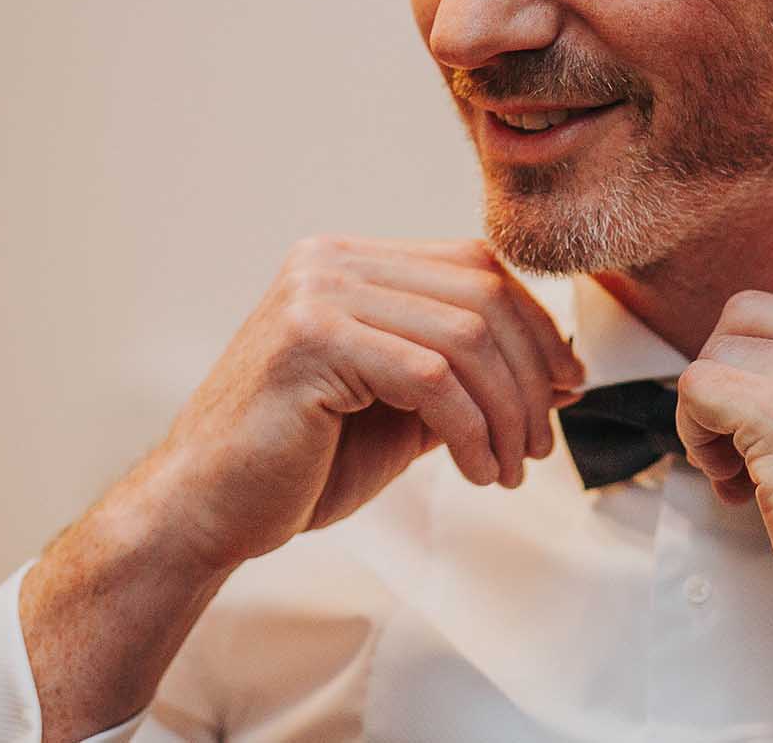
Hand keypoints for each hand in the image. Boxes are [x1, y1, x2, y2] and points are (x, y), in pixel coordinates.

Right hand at [137, 235, 583, 573]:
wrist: (205, 511)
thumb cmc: (300, 463)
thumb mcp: (403, 407)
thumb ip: (466, 375)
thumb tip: (562, 369)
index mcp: (351, 262)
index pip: (475, 266)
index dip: (535, 324)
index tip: (567, 383)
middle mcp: (332, 261)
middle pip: (481, 293)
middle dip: (530, 371)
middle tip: (540, 441)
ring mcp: (317, 294)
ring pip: (464, 335)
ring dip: (506, 410)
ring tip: (508, 467)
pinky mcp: (311, 341)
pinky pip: (430, 376)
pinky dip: (470, 428)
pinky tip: (475, 469)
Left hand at [672, 285, 772, 733]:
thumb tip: (772, 378)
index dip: (767, 364)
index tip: (770, 424)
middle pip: (751, 314)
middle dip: (730, 375)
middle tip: (740, 446)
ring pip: (720, 348)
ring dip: (710, 408)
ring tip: (737, 472)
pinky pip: (699, 387)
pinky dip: (694, 432)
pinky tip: (728, 482)